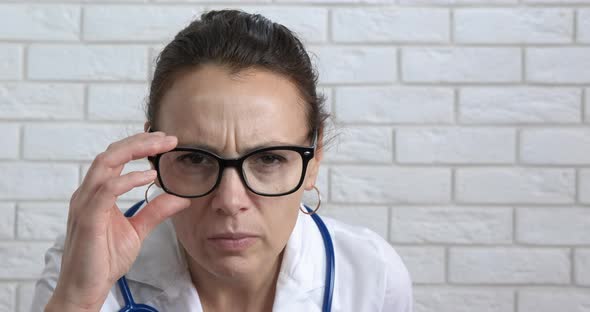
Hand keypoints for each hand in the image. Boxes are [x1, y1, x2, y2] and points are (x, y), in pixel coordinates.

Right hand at [48, 131, 190, 310]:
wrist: (87, 288)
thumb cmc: (104, 259)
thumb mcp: (138, 230)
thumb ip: (156, 211)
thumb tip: (181, 197)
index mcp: (98, 193)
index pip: (116, 158)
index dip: (138, 144)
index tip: (165, 139)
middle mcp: (88, 193)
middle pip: (111, 153)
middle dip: (140, 141)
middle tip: (169, 138)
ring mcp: (85, 204)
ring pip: (105, 163)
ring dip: (135, 151)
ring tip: (161, 148)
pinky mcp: (88, 218)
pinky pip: (106, 190)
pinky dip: (128, 179)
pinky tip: (149, 176)